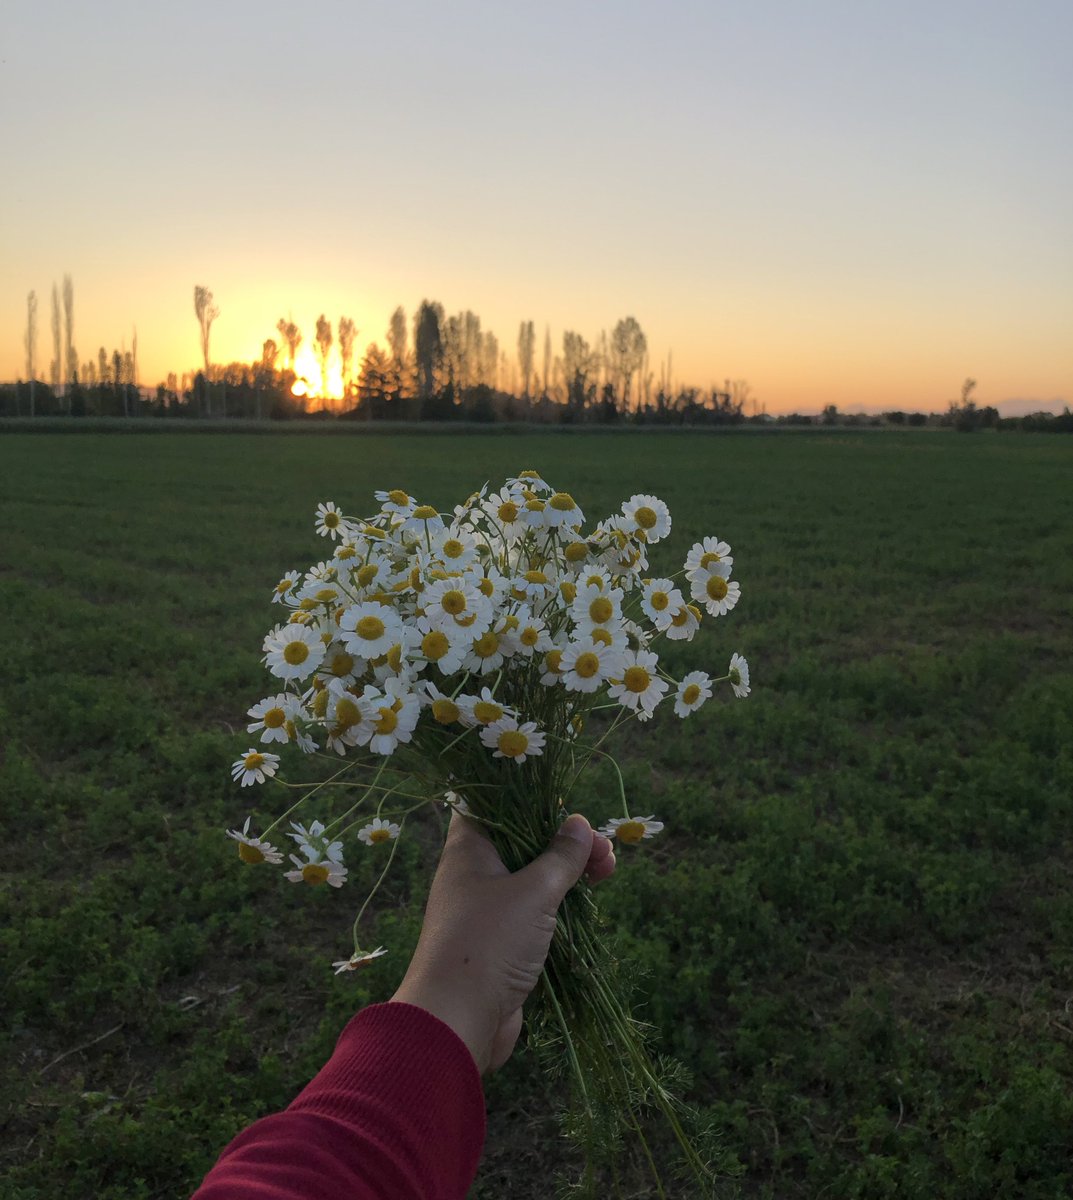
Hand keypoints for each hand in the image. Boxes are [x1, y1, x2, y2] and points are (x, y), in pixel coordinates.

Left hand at [390, 812, 615, 1072]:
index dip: (526, 798)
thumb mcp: (533, 891)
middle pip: (522, 842)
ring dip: (568, 873)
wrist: (457, 1019)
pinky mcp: (501, 943)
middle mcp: (474, 874)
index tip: (563, 803)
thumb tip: (578, 823)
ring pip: (531, 878)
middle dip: (565, 841)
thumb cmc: (489, 942)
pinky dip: (559, 905)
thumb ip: (560, 857)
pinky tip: (587, 903)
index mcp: (469, 849)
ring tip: (608, 870)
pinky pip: (533, 912)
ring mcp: (487, 910)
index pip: (489, 803)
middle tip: (605, 849)